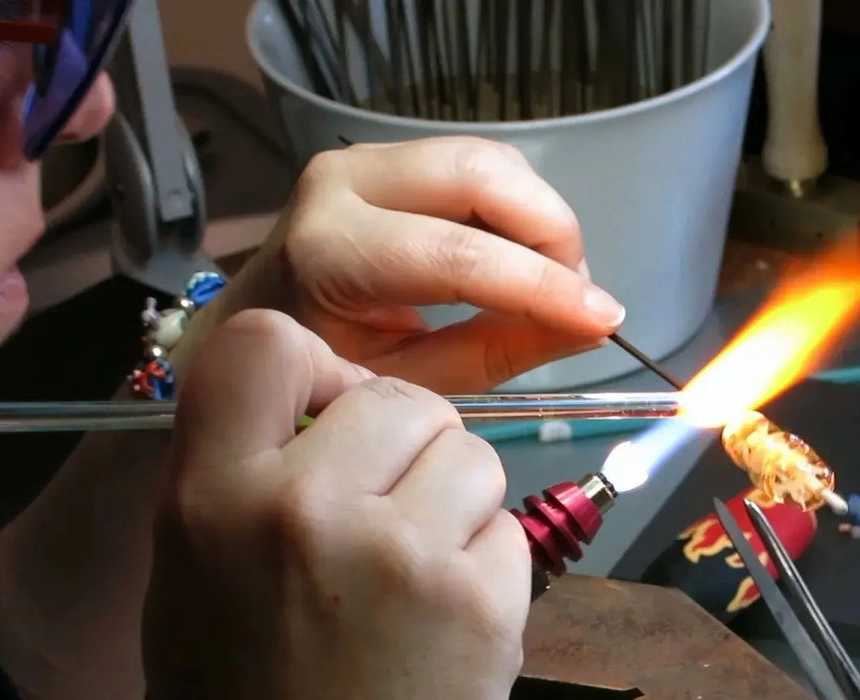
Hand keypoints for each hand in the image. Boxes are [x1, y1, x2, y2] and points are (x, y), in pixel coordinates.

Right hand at [143, 310, 527, 699]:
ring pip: (472, 452)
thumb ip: (237, 480)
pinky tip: (449, 618)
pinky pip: (509, 527)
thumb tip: (311, 401)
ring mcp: (398, 553)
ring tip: (418, 571)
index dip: (316, 365)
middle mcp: (302, 510)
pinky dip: (491, 563)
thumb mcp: (191, 583)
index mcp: (210, 501)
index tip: (332, 409)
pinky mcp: (478, 600)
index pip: (265, 342)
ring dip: (458, 499)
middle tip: (390, 511)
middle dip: (409, 444)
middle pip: (400, 396)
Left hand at [197, 136, 624, 391]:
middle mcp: (342, 183)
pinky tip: (526, 262)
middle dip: (552, 231)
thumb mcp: (411, 382)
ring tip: (555, 285)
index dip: (541, 284)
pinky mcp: (390, 157)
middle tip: (579, 296)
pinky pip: (479, 166)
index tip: (603, 319)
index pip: (456, 254)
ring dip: (540, 219)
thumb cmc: (326, 372)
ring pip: (488, 161)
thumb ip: (497, 350)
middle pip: (480, 173)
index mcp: (329, 251)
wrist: (255, 332)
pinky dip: (520, 211)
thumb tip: (589, 326)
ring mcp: (365, 160)